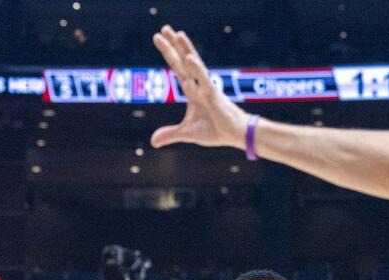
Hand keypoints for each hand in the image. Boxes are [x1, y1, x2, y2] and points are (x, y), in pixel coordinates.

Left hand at [150, 26, 249, 149]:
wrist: (236, 135)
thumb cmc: (216, 129)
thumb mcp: (188, 133)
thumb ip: (170, 134)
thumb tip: (152, 141)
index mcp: (192, 90)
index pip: (178, 68)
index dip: (169, 53)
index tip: (159, 38)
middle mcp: (198, 85)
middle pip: (183, 61)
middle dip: (173, 46)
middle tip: (163, 29)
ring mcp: (206, 88)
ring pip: (194, 66)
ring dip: (185, 50)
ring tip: (177, 34)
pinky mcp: (214, 96)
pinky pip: (204, 80)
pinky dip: (196, 70)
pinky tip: (189, 58)